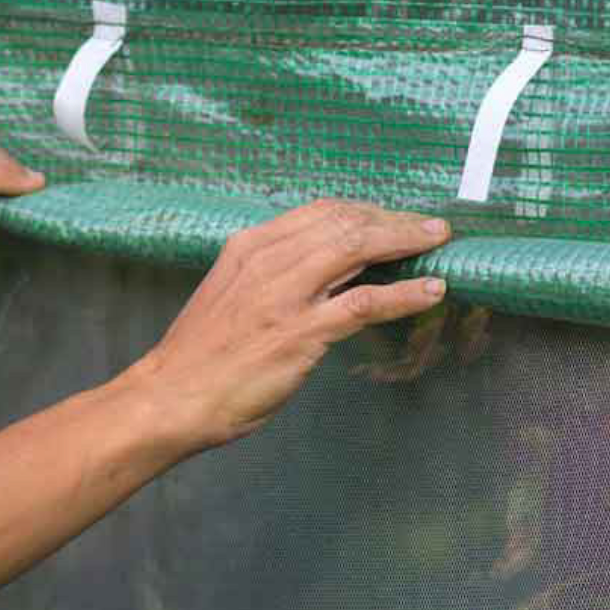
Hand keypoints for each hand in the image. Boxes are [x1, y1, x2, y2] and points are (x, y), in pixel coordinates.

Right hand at [123, 198, 451, 453]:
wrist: (170, 398)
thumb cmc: (199, 357)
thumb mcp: (229, 296)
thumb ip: (268, 278)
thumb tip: (316, 274)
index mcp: (249, 247)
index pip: (320, 212)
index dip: (365, 211)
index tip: (392, 218)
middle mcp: (268, 261)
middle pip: (346, 221)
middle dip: (394, 221)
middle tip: (429, 228)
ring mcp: (285, 295)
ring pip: (359, 248)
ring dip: (406, 242)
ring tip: (439, 244)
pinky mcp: (300, 332)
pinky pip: (366, 303)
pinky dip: (405, 294)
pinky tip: (432, 290)